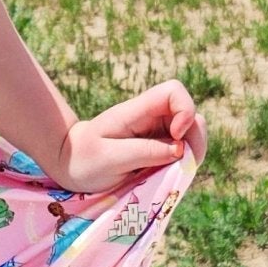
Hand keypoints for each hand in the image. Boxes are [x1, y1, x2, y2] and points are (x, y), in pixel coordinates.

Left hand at [52, 81, 206, 194]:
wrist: (72, 166)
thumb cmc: (85, 159)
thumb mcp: (110, 158)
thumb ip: (144, 152)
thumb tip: (179, 149)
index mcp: (136, 111)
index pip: (173, 91)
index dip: (185, 110)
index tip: (176, 137)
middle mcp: (151, 117)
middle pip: (190, 113)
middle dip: (195, 137)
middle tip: (184, 164)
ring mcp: (158, 132)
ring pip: (192, 133)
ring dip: (193, 152)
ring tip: (176, 172)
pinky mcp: (160, 148)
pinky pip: (184, 150)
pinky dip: (185, 162)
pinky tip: (171, 174)